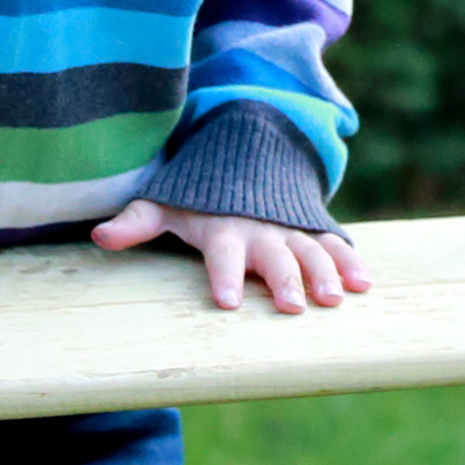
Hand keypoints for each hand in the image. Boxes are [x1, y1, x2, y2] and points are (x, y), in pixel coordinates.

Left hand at [89, 199, 372, 314]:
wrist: (243, 158)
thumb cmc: (196, 197)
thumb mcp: (164, 205)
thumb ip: (135, 222)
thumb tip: (100, 236)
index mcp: (222, 229)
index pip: (221, 254)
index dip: (223, 276)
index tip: (225, 301)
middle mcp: (259, 230)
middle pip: (274, 256)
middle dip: (284, 279)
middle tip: (292, 306)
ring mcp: (289, 229)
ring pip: (309, 250)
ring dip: (323, 274)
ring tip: (334, 299)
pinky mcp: (311, 228)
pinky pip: (332, 243)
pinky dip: (349, 261)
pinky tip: (364, 283)